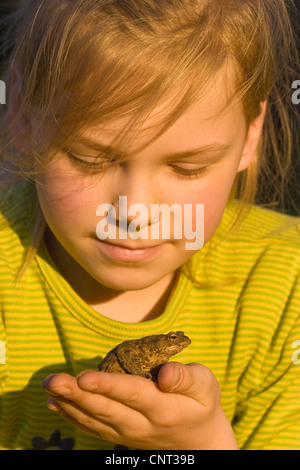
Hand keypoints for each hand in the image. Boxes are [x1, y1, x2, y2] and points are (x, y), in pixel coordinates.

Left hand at [42, 362, 237, 449]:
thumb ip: (185, 377)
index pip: (131, 395)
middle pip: (105, 409)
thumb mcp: (205, 385)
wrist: (201, 443)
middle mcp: (141, 425)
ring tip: (48, 388)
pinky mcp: (120, 436)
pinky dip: (72, 416)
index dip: (106, 386)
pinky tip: (55, 404)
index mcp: (163, 409)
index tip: (83, 377)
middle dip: (76, 394)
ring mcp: (128, 434)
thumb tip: (164, 374)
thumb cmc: (203, 405)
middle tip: (52, 380)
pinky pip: (92, 427)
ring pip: (94, 420)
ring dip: (69, 404)